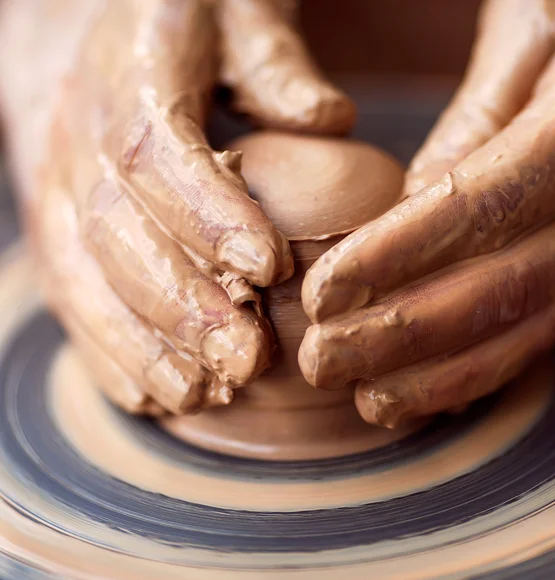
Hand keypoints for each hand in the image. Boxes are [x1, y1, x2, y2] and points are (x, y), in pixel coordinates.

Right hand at [0, 0, 354, 414]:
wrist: (82, 32)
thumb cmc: (177, 21)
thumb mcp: (233, 13)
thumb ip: (273, 63)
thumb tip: (329, 122)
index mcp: (130, 74)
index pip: (158, 154)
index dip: (208, 215)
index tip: (267, 270)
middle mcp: (77, 137)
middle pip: (119, 234)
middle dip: (182, 306)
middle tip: (246, 361)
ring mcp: (54, 188)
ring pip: (85, 279)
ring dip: (142, 346)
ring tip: (199, 395)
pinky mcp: (56, 230)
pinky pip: (71, 296)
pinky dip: (108, 351)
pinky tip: (150, 395)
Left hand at [299, 0, 554, 427]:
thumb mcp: (537, 27)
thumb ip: (477, 119)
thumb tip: (413, 199)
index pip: (475, 207)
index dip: (392, 259)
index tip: (323, 295)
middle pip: (496, 288)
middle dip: (400, 337)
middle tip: (322, 362)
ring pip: (522, 327)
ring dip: (438, 376)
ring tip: (366, 402)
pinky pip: (542, 326)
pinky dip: (483, 369)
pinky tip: (428, 395)